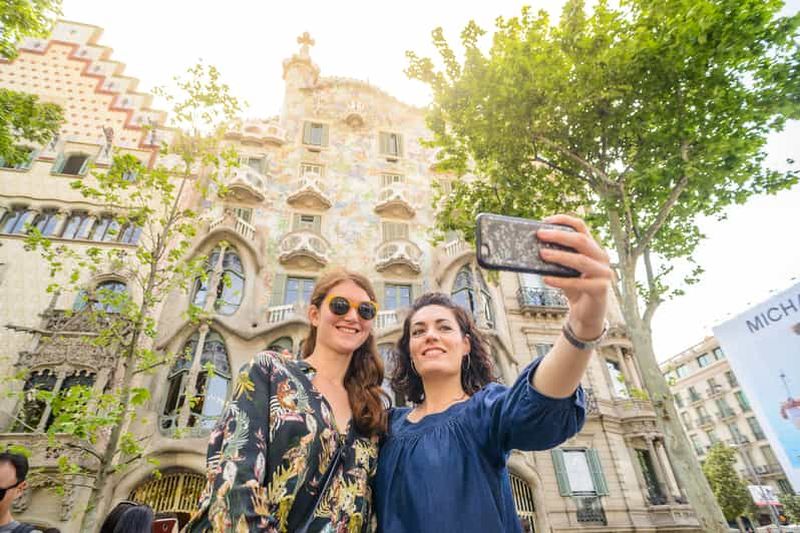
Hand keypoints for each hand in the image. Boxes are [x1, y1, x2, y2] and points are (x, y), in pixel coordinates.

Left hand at [536, 214, 611, 338]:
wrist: (587, 315)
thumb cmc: (575, 289)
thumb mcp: (565, 271)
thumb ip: (557, 258)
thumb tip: (535, 247)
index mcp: (593, 248)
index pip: (581, 227)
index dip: (564, 220)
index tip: (545, 220)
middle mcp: (601, 257)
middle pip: (581, 240)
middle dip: (559, 235)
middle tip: (540, 234)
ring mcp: (604, 273)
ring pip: (581, 260)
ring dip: (559, 256)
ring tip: (542, 254)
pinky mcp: (600, 289)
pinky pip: (578, 283)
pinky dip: (560, 281)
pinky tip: (546, 279)